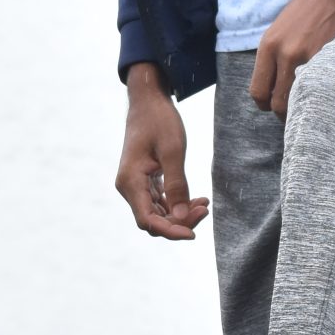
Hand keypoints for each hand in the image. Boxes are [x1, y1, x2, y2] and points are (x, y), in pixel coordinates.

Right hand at [115, 64, 209, 239]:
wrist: (148, 100)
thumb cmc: (159, 120)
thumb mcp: (173, 151)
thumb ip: (177, 185)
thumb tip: (180, 219)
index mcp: (130, 181)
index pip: (148, 220)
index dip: (170, 231)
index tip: (194, 234)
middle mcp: (129, 187)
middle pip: (153, 221)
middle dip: (179, 222)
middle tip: (205, 209)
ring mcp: (135, 185)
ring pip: (157, 214)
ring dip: (180, 214)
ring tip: (204, 203)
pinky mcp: (144, 181)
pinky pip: (159, 202)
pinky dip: (177, 204)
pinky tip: (197, 199)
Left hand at [250, 0, 334, 117]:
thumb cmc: (306, 9)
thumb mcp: (279, 30)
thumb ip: (273, 58)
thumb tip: (273, 88)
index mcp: (268, 46)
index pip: (258, 91)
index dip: (264, 104)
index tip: (272, 105)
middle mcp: (284, 54)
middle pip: (276, 103)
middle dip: (283, 113)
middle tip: (293, 110)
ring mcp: (307, 57)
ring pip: (298, 101)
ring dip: (303, 108)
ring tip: (309, 104)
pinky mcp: (329, 58)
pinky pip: (320, 89)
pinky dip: (321, 95)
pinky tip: (325, 91)